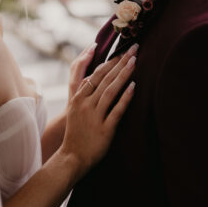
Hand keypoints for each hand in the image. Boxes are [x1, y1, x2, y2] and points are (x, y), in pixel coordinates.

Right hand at [58, 45, 137, 178]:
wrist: (72, 157)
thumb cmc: (76, 133)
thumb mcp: (75, 109)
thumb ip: (84, 93)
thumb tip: (96, 78)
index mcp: (79, 98)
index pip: (96, 74)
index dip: (110, 61)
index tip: (122, 50)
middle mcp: (86, 104)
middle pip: (105, 78)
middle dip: (120, 61)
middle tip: (134, 48)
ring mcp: (94, 116)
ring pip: (111, 90)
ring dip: (123, 74)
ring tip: (135, 61)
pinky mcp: (104, 129)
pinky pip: (117, 110)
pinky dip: (125, 97)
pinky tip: (134, 86)